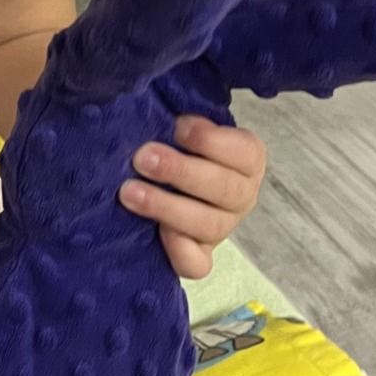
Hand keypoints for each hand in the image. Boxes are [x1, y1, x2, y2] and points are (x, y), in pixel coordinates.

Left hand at [119, 117, 266, 279]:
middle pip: (224, 190)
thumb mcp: (184, 123)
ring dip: (167, 207)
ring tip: (129, 192)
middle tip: (142, 158)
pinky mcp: (200, 254)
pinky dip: (179, 251)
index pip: (244, 152)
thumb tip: (163, 111)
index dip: (211, 141)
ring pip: (209, 225)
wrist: (165, 176)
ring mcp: (222, 228)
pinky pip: (198, 264)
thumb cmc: (175, 141)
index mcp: (246, 159)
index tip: (177, 126)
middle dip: (180, 172)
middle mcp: (241, 195)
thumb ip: (183, 119)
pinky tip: (157, 235)